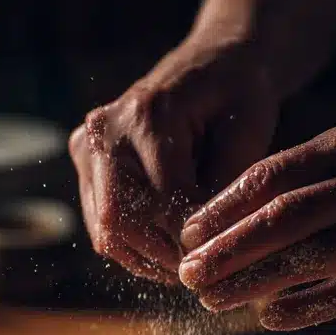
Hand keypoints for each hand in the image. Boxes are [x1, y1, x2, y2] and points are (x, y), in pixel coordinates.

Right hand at [69, 37, 280, 283]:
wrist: (212, 64)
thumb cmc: (239, 94)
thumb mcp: (249, 131)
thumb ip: (223, 186)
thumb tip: (204, 245)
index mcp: (146, 115)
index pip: (162, 201)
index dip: (190, 239)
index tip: (221, 258)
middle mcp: (104, 132)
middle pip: (121, 223)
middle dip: (165, 256)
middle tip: (203, 271)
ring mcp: (87, 150)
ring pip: (107, 234)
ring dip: (148, 259)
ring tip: (187, 264)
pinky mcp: (86, 169)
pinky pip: (103, 228)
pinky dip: (136, 248)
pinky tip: (169, 250)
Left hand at [177, 116, 335, 328]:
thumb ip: (326, 172)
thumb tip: (256, 210)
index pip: (272, 174)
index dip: (222, 207)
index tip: (187, 232)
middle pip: (280, 215)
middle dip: (224, 247)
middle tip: (185, 273)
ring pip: (310, 255)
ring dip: (252, 281)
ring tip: (211, 300)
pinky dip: (306, 305)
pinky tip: (270, 318)